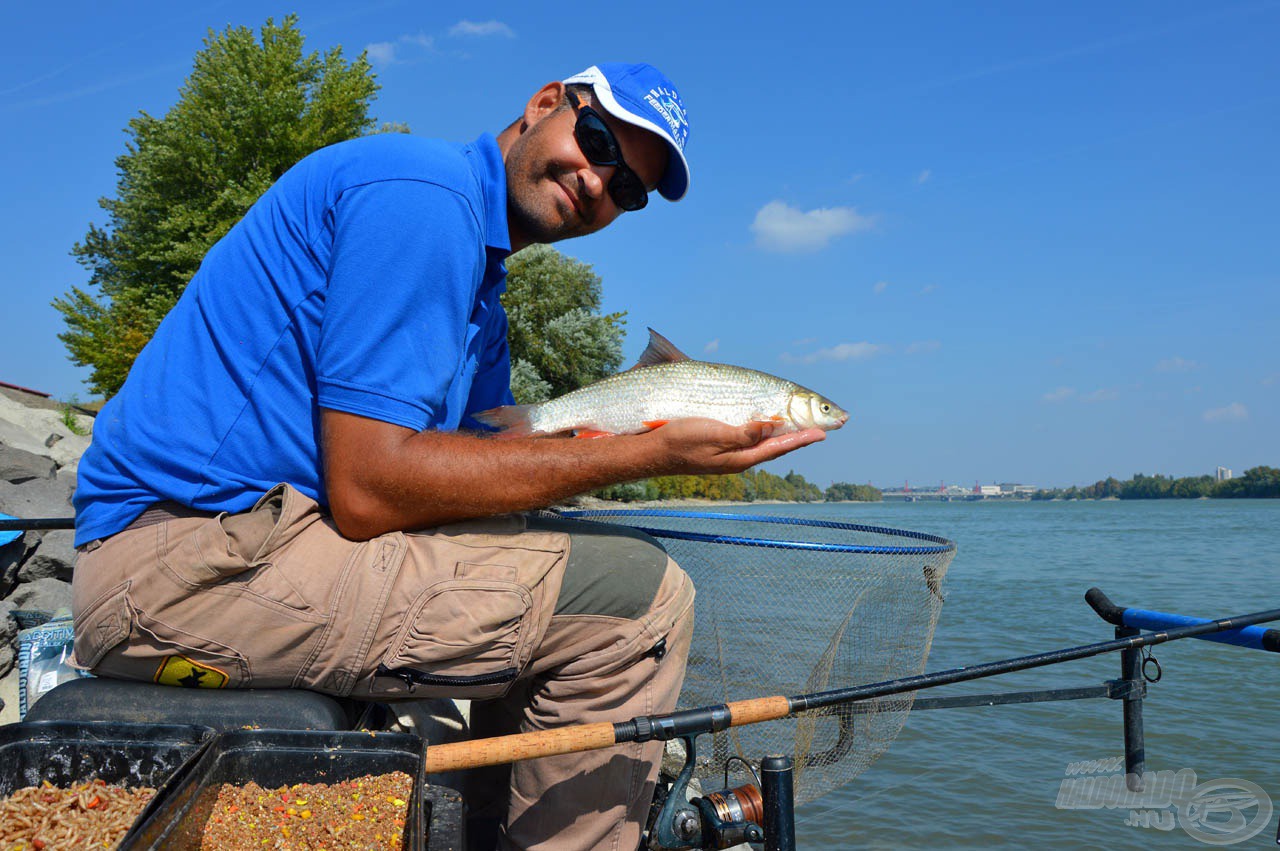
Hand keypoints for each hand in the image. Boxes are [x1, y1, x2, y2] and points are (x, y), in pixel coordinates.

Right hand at [645, 417, 826, 475]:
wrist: (652, 451)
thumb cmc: (680, 441)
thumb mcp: (714, 435)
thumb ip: (743, 433)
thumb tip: (772, 426)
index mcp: (740, 458)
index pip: (778, 447)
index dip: (801, 439)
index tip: (822, 433)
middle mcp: (738, 459)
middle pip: (775, 446)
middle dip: (797, 437)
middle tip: (819, 429)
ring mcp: (728, 455)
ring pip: (763, 444)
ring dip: (781, 435)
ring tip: (799, 427)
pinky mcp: (718, 448)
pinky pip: (748, 440)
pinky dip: (762, 432)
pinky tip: (764, 427)